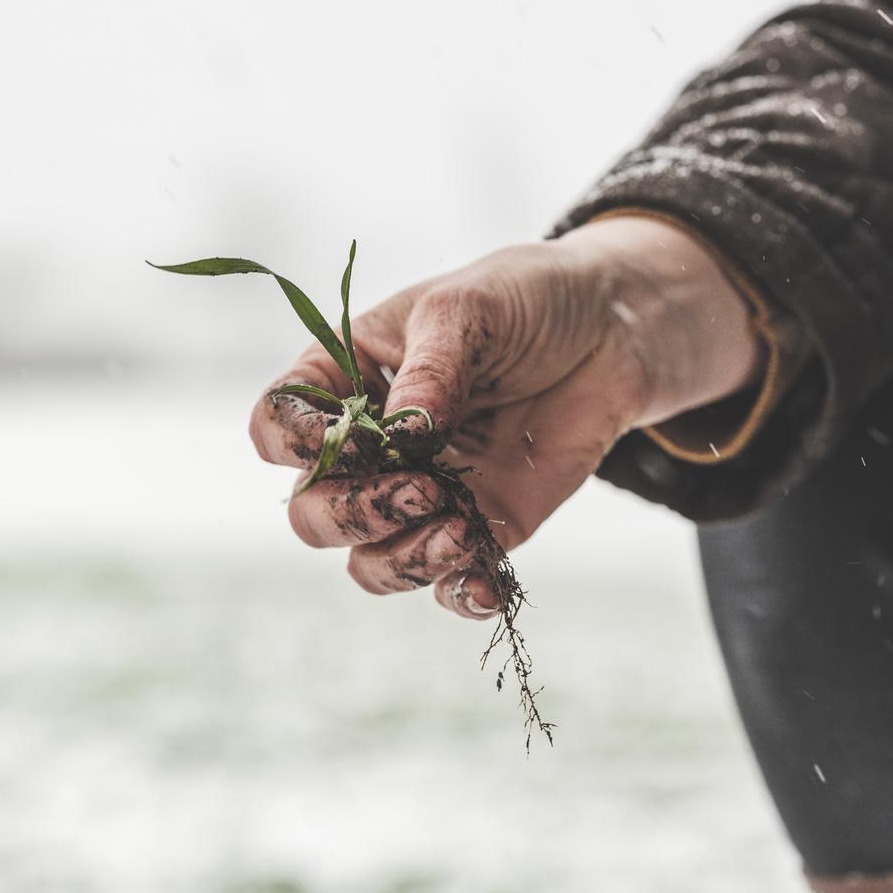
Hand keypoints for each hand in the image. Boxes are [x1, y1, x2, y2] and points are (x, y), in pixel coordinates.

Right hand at [249, 214, 758, 617]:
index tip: (359, 437)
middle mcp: (372, 448)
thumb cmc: (527, 299)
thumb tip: (406, 435)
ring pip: (369, 564)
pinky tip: (486, 583)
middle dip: (355, 513)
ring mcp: (422, 493)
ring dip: (403, 559)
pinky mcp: (481, 525)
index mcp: (345, 379)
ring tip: (461, 526)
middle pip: (314, 513)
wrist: (613, 331)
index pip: (279, 428)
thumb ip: (432, 370)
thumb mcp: (470, 310)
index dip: (298, 445)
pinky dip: (460, 593)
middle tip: (421, 488)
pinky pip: (448, 585)